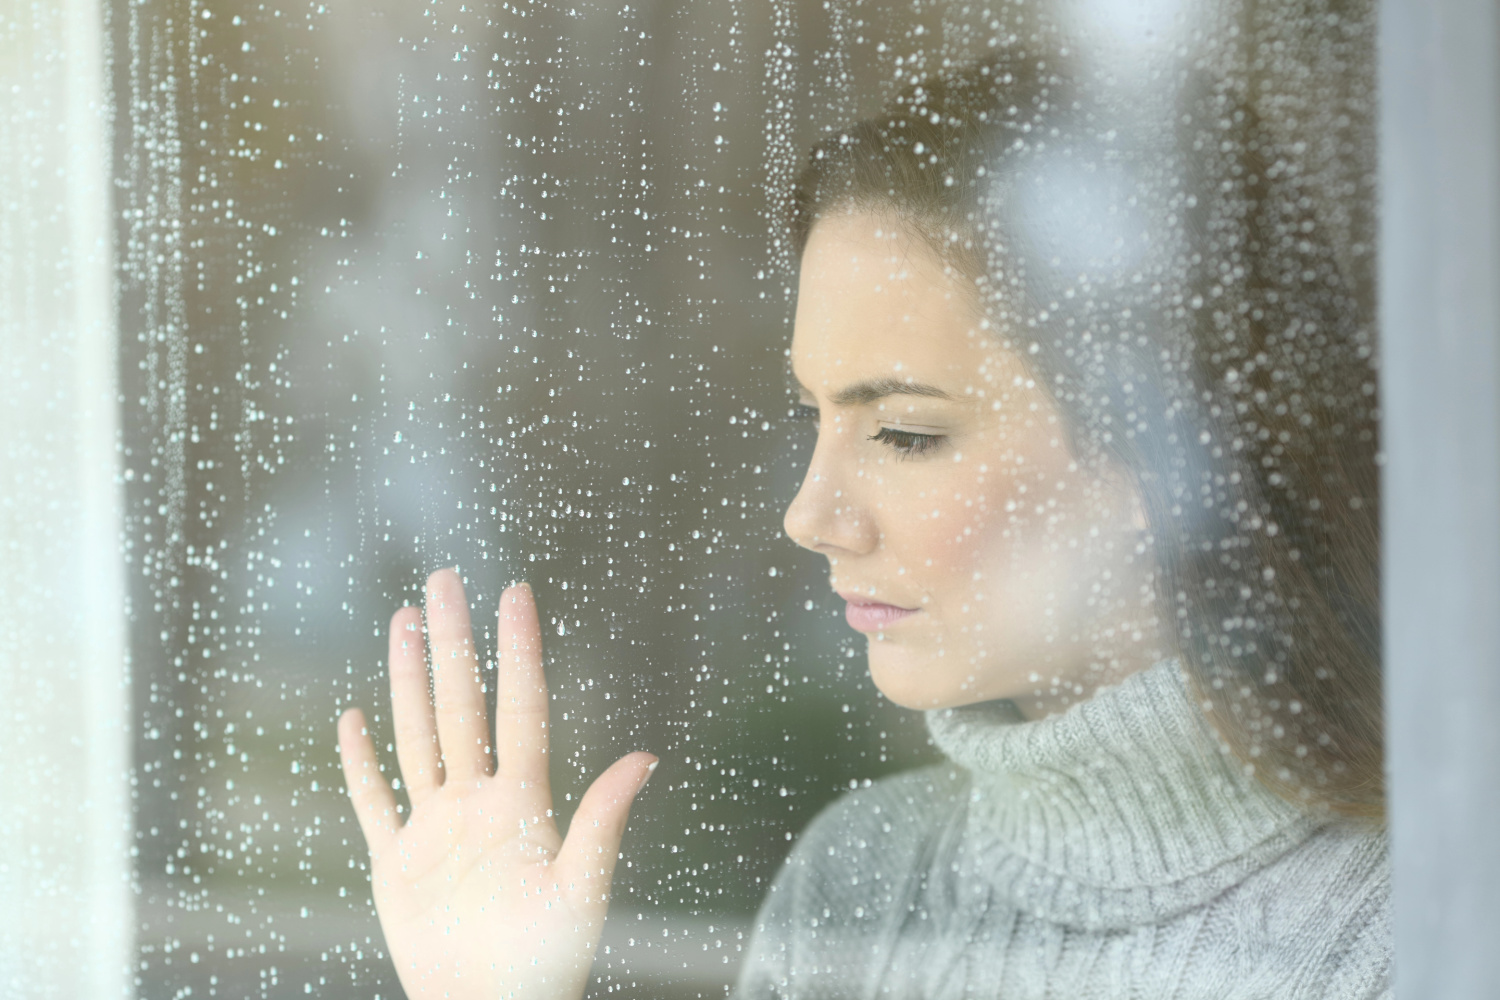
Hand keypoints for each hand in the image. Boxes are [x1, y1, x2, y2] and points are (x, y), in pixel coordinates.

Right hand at [338, 569, 655, 999]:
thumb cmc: (544, 963)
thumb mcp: (581, 892)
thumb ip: (602, 822)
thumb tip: (647, 757)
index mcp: (523, 802)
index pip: (519, 707)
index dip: (517, 649)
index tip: (514, 592)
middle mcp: (477, 802)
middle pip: (460, 705)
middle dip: (451, 642)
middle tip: (443, 581)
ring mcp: (435, 828)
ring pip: (417, 736)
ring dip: (407, 680)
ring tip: (403, 621)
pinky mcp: (396, 863)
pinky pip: (374, 801)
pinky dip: (359, 763)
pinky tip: (352, 719)